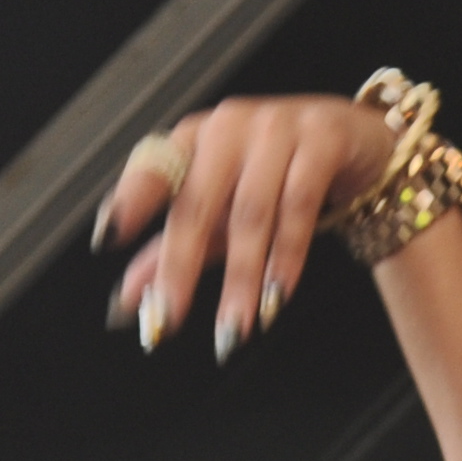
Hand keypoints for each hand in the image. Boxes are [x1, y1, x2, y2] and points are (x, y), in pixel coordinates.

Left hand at [95, 94, 402, 357]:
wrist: (354, 141)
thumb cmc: (275, 176)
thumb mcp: (221, 211)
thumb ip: (172, 252)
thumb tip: (127, 305)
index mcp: (193, 137)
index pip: (154, 167)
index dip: (131, 201)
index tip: (107, 242)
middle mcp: (229, 127)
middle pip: (199, 202)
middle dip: (181, 267)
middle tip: (168, 322)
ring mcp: (277, 130)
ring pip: (253, 214)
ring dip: (242, 279)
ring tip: (232, 332)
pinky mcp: (322, 142)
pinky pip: (301, 207)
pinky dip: (288, 257)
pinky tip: (276, 299)